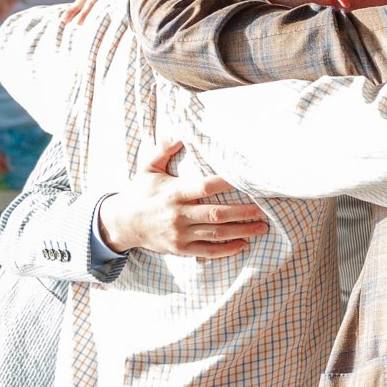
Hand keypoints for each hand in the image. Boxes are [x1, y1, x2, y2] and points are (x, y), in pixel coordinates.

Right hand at [97, 140, 268, 258]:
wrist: (123, 224)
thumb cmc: (140, 192)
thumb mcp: (148, 168)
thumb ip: (163, 150)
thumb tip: (178, 134)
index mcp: (174, 193)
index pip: (204, 187)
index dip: (226, 183)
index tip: (245, 180)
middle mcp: (179, 214)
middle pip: (216, 214)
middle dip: (243, 212)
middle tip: (263, 209)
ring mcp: (180, 234)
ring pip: (216, 234)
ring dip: (241, 231)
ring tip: (261, 227)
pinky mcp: (181, 249)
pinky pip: (207, 251)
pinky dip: (226, 250)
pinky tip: (242, 244)